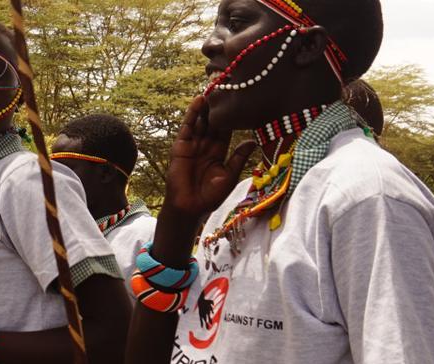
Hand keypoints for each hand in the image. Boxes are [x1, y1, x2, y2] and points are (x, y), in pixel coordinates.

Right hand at [163, 95, 256, 218]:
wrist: (190, 207)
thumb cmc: (210, 196)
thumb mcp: (230, 175)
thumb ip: (239, 157)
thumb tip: (252, 141)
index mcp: (219, 152)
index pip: (226, 129)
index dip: (231, 115)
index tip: (238, 99)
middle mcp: (205, 145)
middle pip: (212, 121)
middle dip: (217, 106)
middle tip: (225, 86)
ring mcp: (193, 145)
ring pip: (200, 121)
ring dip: (205, 105)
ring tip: (212, 87)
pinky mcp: (181, 146)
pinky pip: (187, 127)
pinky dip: (192, 114)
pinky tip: (198, 101)